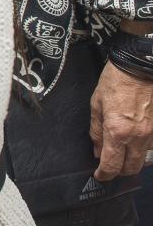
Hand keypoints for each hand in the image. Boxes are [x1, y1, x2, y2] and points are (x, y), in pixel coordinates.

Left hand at [90, 60, 152, 178]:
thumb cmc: (116, 81)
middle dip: (119, 172)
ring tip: (121, 155)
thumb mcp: (96, 104)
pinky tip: (133, 143)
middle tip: (109, 167)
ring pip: (144, 159)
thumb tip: (97, 150)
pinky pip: (151, 147)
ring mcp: (152, 134)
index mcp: (117, 131)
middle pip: (131, 168)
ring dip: (132, 162)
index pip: (111, 164)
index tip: (99, 176)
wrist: (140, 67)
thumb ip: (96, 131)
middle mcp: (138, 136)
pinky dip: (142, 150)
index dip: (104, 174)